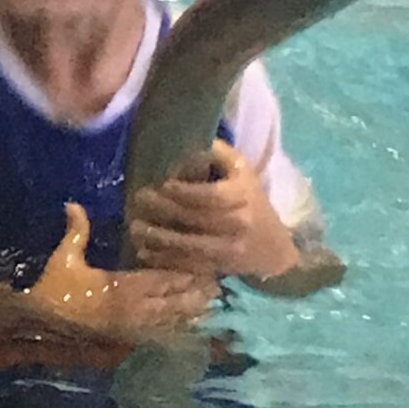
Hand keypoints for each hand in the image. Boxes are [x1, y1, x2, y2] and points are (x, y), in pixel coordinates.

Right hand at [31, 204, 216, 335]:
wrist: (42, 321)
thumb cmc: (54, 288)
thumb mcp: (64, 258)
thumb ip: (76, 232)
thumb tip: (73, 203)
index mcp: (120, 287)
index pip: (160, 279)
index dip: (184, 274)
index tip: (204, 265)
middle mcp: (131, 308)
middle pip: (172, 301)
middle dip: (195, 293)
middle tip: (219, 284)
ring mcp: (131, 326)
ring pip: (170, 319)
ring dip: (192, 312)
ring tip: (215, 305)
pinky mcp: (127, 337)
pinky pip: (158, 334)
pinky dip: (177, 330)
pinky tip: (193, 327)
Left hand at [126, 144, 300, 283]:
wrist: (273, 248)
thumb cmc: (251, 200)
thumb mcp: (242, 171)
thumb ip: (218, 154)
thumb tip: (187, 138)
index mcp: (243, 196)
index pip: (213, 196)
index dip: (186, 192)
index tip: (163, 184)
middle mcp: (238, 223)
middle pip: (197, 219)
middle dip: (165, 211)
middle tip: (138, 199)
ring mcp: (229, 249)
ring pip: (191, 246)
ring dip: (160, 239)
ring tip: (135, 228)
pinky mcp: (219, 268)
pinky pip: (189, 266)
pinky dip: (165, 261)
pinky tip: (144, 252)